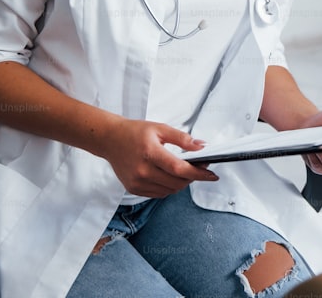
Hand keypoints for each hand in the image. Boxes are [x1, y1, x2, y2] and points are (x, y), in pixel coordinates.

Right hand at [98, 118, 217, 197]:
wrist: (110, 140)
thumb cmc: (134, 132)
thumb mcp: (160, 128)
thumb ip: (182, 138)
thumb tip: (201, 146)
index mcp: (150, 153)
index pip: (179, 169)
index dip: (198, 173)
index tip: (211, 174)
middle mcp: (142, 171)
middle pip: (176, 182)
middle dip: (192, 177)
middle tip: (199, 168)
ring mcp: (137, 182)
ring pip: (169, 190)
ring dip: (181, 183)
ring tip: (183, 171)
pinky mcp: (133, 188)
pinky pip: (159, 194)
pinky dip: (169, 187)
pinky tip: (169, 176)